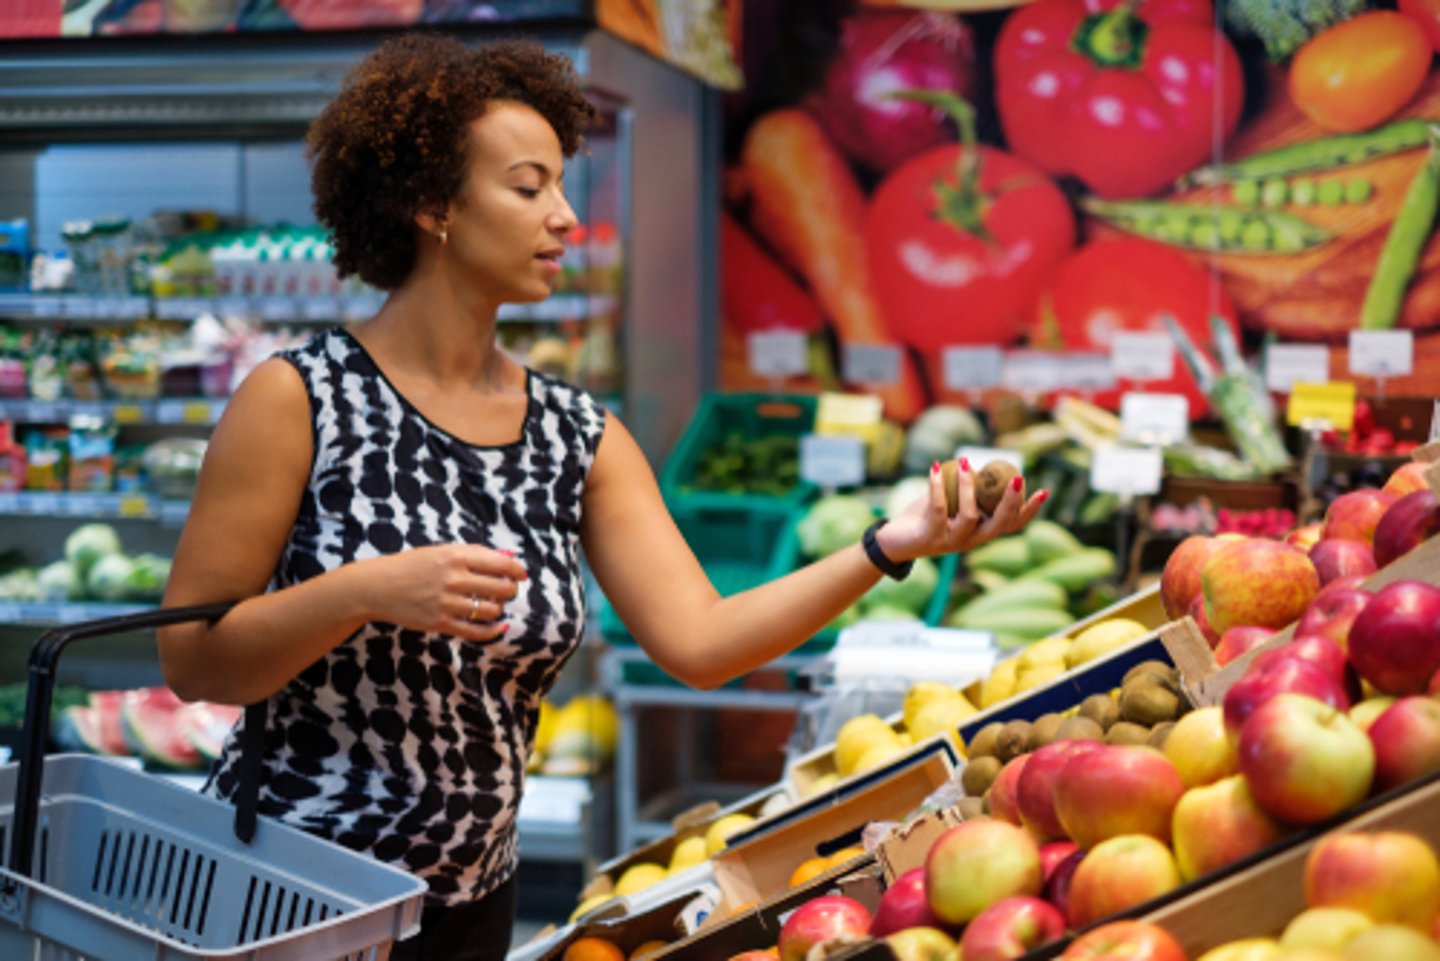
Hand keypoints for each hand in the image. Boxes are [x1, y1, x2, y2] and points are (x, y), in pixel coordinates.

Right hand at [364, 544, 527, 641]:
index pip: (501, 563)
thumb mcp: (442, 551)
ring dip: (498, 608)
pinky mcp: (440, 623)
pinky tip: (500, 626)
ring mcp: (447, 603)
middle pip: (501, 588)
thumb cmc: (412, 566)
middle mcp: (454, 579)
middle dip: (509, 589)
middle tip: (506, 590)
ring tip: (492, 604)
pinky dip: (494, 630)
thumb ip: (475, 553)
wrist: (378, 587)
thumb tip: (509, 556)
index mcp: (456, 556)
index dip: (517, 570)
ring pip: (492, 610)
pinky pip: (476, 631)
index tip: (521, 574)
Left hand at [879, 458, 1047, 562]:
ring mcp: (951, 542)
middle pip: (999, 525)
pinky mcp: (930, 538)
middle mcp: (970, 540)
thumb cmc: (923, 518)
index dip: (1029, 511)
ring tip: (966, 463)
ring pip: (970, 516)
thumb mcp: (948, 503)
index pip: (1011, 525)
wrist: (893, 542)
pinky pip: (938, 510)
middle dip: (1010, 502)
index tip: (1044, 491)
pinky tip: (936, 467)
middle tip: (1017, 478)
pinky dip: (937, 487)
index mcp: (979, 532)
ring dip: (969, 488)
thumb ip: (964, 490)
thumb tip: (977, 464)